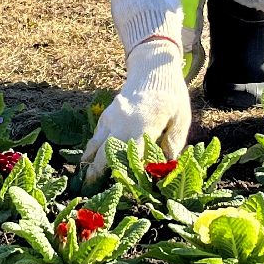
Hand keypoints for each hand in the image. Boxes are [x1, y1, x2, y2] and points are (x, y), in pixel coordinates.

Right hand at [77, 38, 189, 188]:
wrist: (153, 69)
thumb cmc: (171, 96)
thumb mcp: (181, 119)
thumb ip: (173, 144)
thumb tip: (167, 168)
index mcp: (142, 125)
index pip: (130, 156)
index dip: (124, 175)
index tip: (120, 192)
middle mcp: (121, 123)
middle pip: (104, 153)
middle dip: (96, 175)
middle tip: (89, 194)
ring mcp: (110, 118)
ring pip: (94, 146)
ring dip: (89, 165)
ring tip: (83, 184)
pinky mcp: (106, 115)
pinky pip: (95, 137)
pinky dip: (90, 151)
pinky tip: (87, 164)